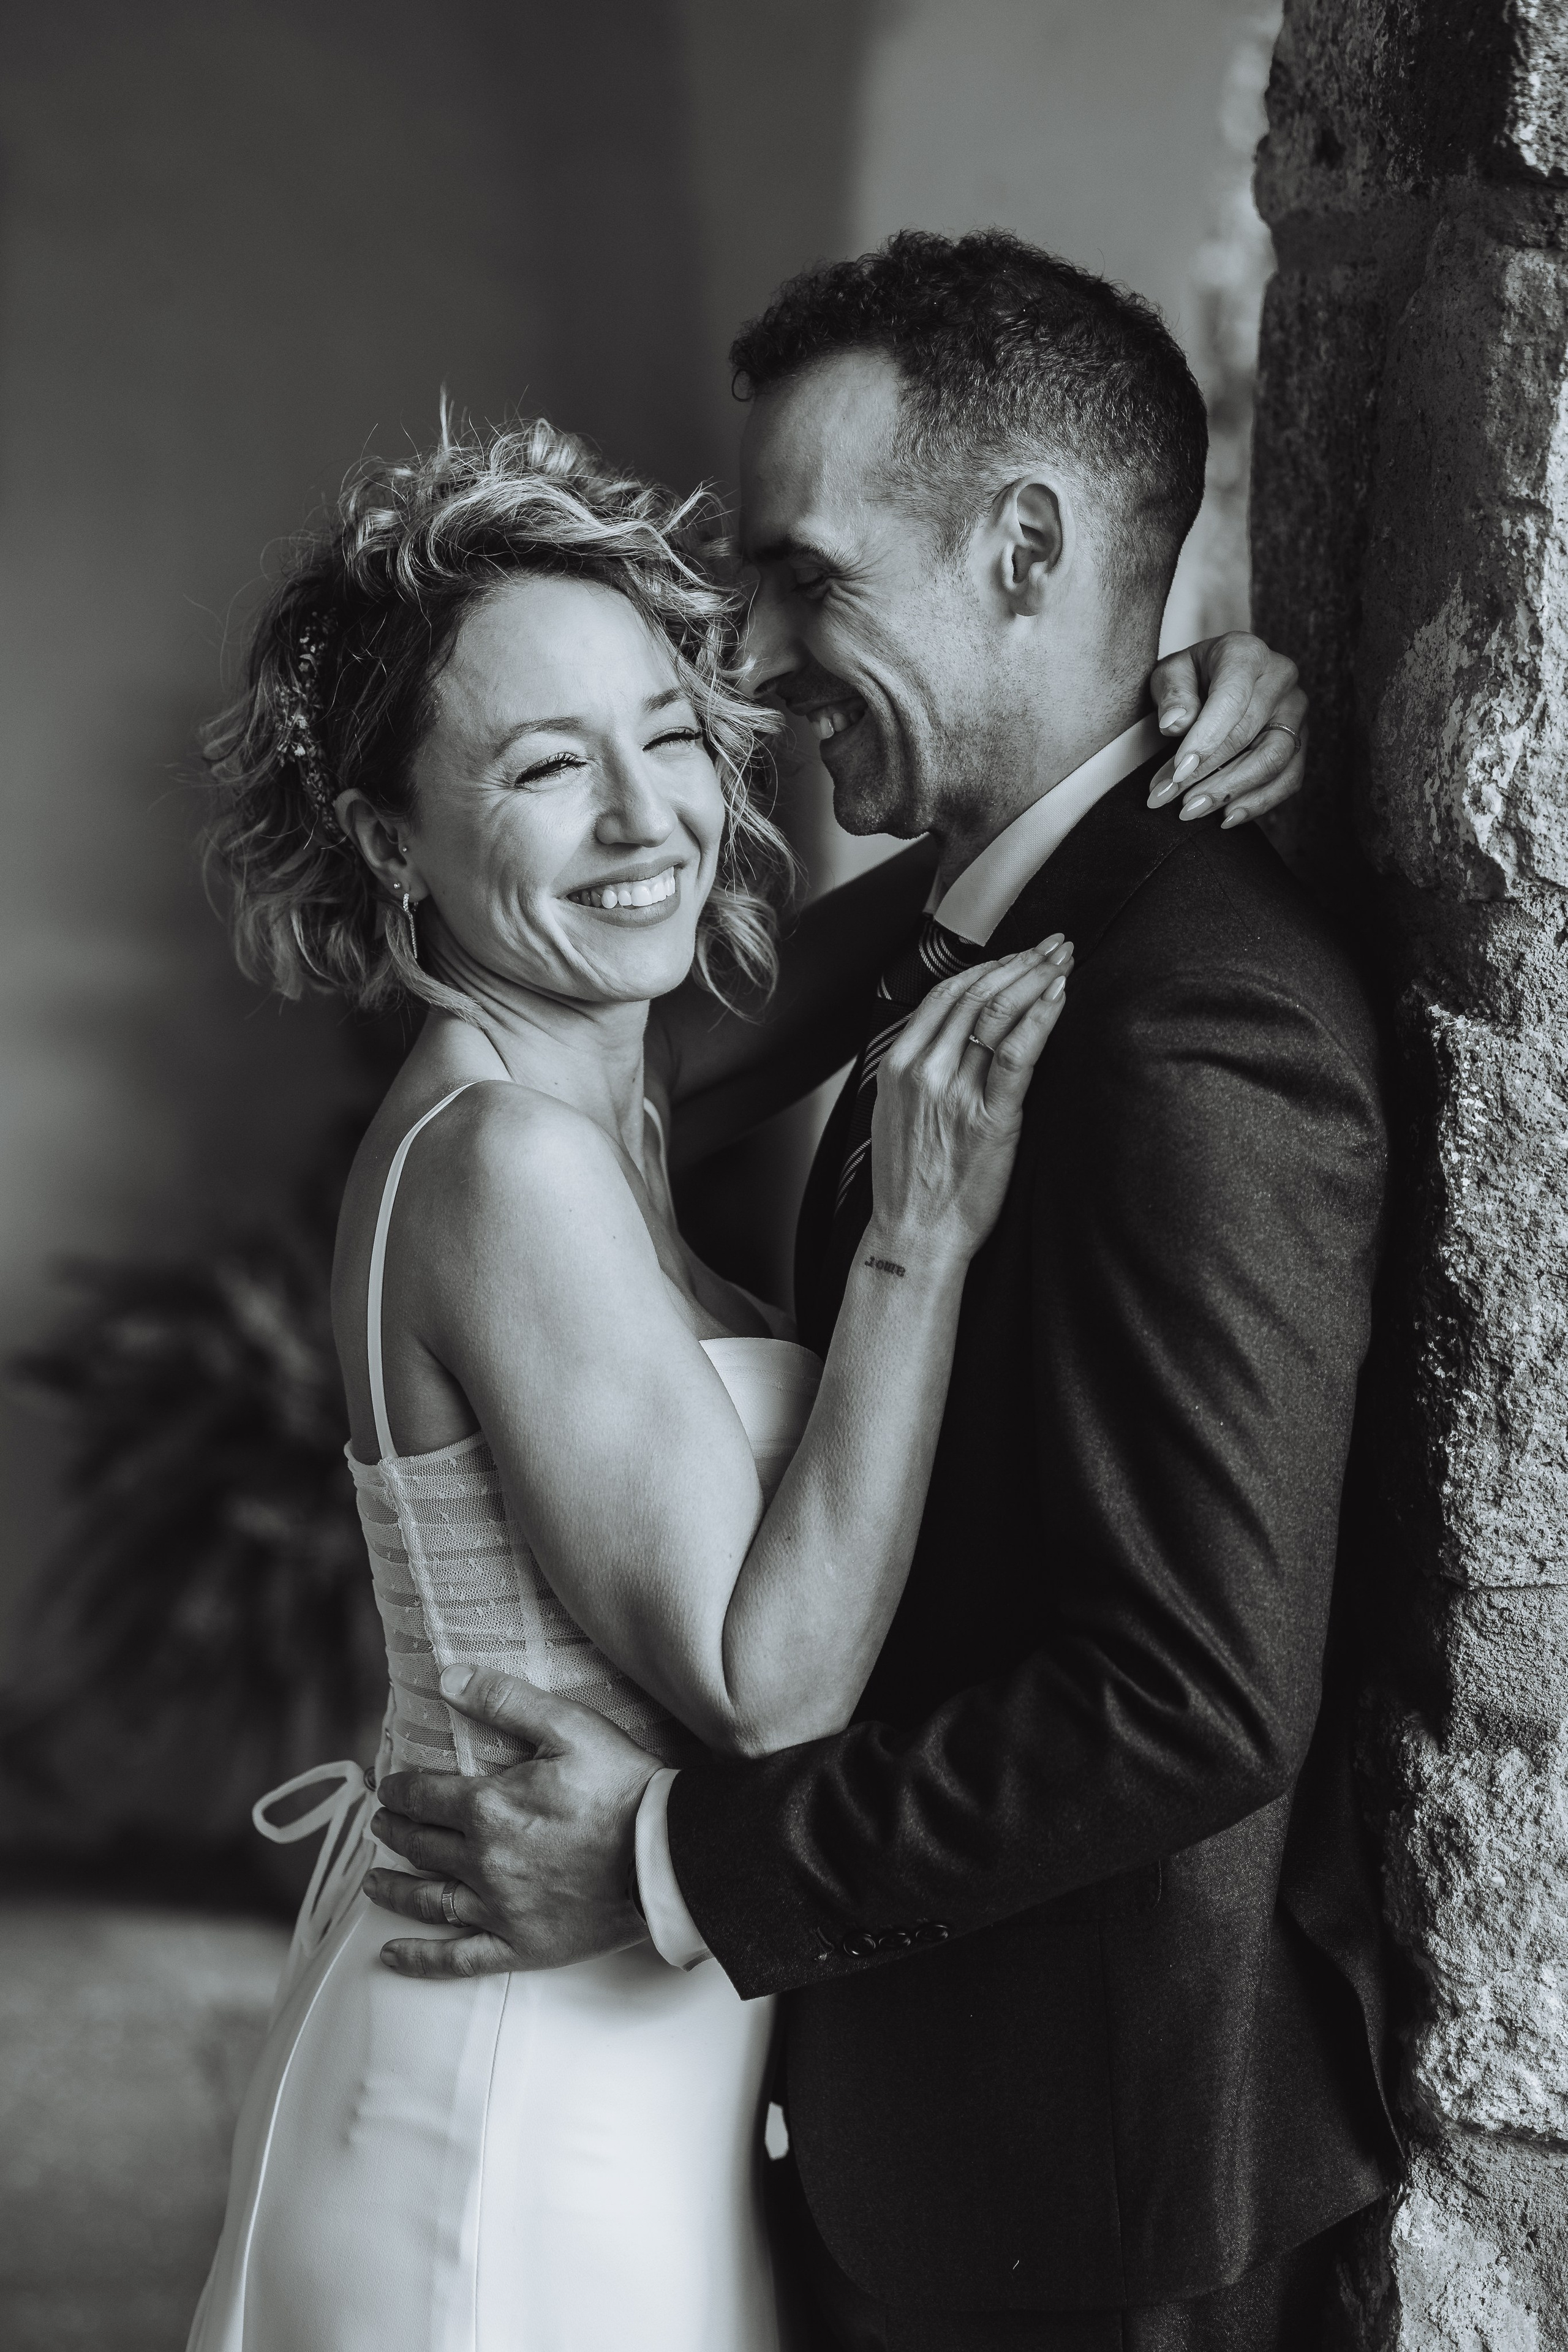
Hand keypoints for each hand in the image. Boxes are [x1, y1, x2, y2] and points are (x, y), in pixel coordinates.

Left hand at [363, 1666, 660, 1978]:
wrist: (668, 1856)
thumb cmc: (623, 1786)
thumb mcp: (568, 1725)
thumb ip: (504, 1699)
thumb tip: (447, 1679)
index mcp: (489, 1807)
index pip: (423, 1795)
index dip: (398, 1789)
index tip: (387, 1787)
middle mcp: (483, 1861)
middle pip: (420, 1845)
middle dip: (394, 1831)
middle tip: (380, 1825)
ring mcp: (499, 1909)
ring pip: (428, 1900)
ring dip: (393, 1889)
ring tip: (373, 1882)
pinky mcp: (521, 1945)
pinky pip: (458, 1959)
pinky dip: (420, 1959)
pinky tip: (392, 1956)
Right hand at [870, 941, 1071, 1264]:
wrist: (913, 1236)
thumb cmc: (911, 1183)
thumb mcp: (896, 1114)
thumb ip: (919, 1071)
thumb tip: (953, 1038)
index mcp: (897, 1065)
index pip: (944, 994)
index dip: (988, 966)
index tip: (1019, 955)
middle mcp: (922, 1070)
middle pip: (975, 994)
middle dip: (1021, 961)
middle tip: (1054, 944)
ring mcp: (954, 1093)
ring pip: (997, 1013)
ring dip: (1037, 977)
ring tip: (1065, 959)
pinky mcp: (989, 1118)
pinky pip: (1017, 1053)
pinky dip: (1041, 1017)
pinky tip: (1059, 995)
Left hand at [1147, 631, 1305, 826]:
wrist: (1217, 681)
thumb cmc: (1192, 678)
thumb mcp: (1171, 674)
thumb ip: (1172, 694)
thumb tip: (1175, 723)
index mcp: (1247, 654)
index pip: (1231, 698)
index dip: (1205, 739)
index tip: (1177, 772)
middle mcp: (1281, 678)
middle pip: (1248, 733)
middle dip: (1204, 773)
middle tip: (1167, 798)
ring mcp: (1296, 712)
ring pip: (1274, 759)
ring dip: (1230, 791)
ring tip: (1191, 811)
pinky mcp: (1300, 741)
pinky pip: (1289, 779)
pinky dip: (1258, 802)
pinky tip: (1226, 817)